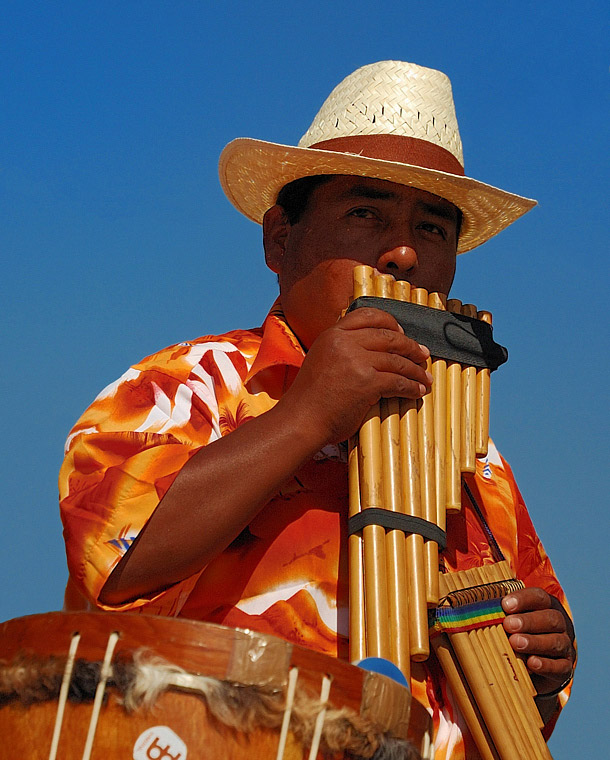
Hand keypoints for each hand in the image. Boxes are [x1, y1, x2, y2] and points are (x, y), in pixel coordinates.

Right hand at [281, 306, 431, 445]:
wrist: (301, 420)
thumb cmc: (310, 398)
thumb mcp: (321, 359)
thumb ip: (341, 349)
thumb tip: (368, 348)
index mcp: (332, 334)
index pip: (368, 315)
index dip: (390, 322)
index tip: (402, 332)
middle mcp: (344, 342)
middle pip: (388, 336)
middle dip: (410, 346)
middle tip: (423, 354)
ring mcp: (356, 361)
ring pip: (397, 360)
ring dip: (416, 370)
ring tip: (425, 377)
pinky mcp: (367, 382)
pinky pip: (398, 381)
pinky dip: (412, 387)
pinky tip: (418, 391)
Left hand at [502, 587, 574, 696]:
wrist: (535, 668)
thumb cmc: (516, 634)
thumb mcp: (508, 620)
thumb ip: (495, 611)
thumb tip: (465, 604)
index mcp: (546, 606)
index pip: (539, 597)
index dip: (523, 599)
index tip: (505, 605)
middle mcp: (560, 624)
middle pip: (550, 618)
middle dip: (528, 621)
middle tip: (509, 625)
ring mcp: (564, 647)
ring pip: (555, 641)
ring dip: (535, 642)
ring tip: (515, 643)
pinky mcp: (564, 669)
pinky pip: (559, 667)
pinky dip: (546, 665)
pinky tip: (531, 663)